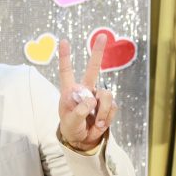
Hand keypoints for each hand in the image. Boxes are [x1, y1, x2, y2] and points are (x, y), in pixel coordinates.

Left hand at [57, 34, 117, 149]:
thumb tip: (92, 99)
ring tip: (96, 122)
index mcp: (70, 91)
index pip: (66, 71)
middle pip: (93, 69)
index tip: (63, 41)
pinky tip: (100, 124)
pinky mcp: (109, 105)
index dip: (65, 57)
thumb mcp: (70, 121)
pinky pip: (112, 107)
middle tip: (102, 36)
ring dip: (102, 111)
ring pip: (106, 95)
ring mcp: (98, 96)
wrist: (83, 140)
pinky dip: (107, 118)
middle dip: (98, 52)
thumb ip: (79, 110)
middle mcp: (85, 90)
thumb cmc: (71, 128)